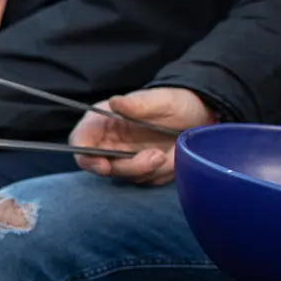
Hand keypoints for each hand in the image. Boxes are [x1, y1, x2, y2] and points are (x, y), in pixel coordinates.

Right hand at [72, 88, 210, 185]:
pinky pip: (144, 181)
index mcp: (103, 120)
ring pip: (125, 176)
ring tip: (169, 153)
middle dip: (129, 166)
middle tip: (157, 157)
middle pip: (101, 164)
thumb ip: (137, 103)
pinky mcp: (141, 170)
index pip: (81, 140)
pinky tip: (172, 158)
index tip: (103, 165)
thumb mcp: (161, 99)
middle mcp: (108, 141)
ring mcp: (124, 157)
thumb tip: (115, 102)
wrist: (199, 117)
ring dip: (148, 170)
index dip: (85, 155)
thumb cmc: (176, 103)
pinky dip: (159, 174)